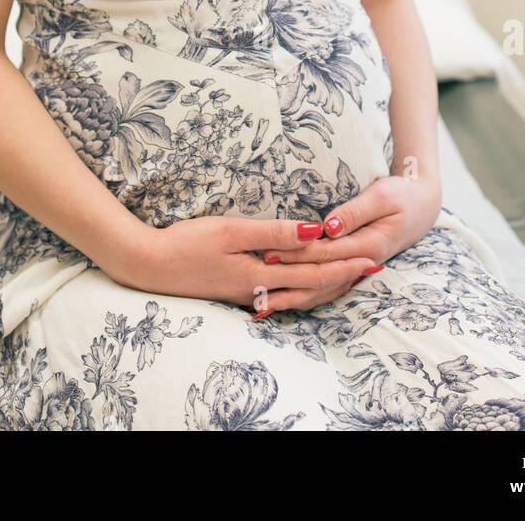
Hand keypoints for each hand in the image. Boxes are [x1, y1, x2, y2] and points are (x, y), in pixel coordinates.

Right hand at [105, 214, 384, 314]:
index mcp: (260, 274)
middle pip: (312, 286)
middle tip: (374, 267)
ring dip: (328, 284)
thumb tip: (312, 231)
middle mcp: (259, 290)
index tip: (372, 257)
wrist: (149, 266)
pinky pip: (284, 292)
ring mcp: (249, 294)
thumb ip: (272, 233)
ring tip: (352, 275)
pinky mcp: (239, 291)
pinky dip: (304, 287)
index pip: (313, 270)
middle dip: (345, 276)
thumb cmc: (187, 243)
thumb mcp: (230, 230)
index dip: (344, 263)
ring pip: (300, 292)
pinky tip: (309, 283)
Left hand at [257, 174, 441, 308]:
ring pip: (323, 290)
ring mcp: (358, 270)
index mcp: (369, 245)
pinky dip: (306, 296)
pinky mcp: (353, 269)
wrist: (423, 207)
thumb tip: (328, 227)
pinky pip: (328, 288)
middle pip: (320, 276)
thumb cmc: (402, 195)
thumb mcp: (382, 195)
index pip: (326, 253)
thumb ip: (354, 212)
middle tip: (255, 282)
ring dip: (293, 297)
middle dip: (287, 280)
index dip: (296, 255)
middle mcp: (363, 263)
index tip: (269, 253)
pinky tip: (284, 300)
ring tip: (261, 303)